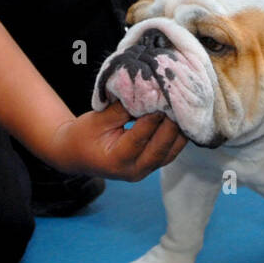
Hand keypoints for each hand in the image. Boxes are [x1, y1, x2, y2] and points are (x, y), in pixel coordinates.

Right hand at [53, 105, 186, 180]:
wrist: (77, 154)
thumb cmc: (84, 135)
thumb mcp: (98, 119)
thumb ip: (122, 108)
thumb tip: (147, 92)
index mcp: (117, 160)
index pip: (140, 137)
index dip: (153, 118)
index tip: (163, 97)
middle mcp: (134, 170)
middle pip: (161, 147)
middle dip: (172, 123)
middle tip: (181, 100)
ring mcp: (145, 170)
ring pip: (171, 150)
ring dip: (180, 129)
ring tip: (186, 106)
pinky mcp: (153, 165)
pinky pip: (171, 150)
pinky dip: (178, 134)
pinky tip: (184, 116)